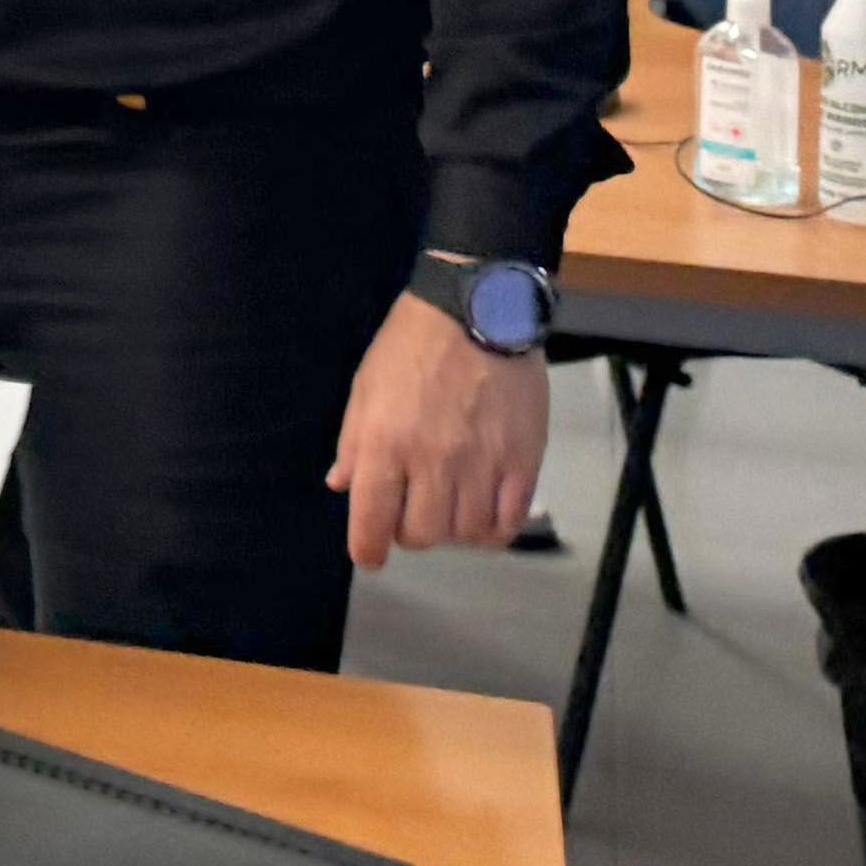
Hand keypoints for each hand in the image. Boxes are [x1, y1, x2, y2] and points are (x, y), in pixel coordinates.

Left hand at [327, 290, 548, 568]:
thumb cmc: (412, 345)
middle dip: (411, 532)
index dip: (367, 550)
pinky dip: (495, 528)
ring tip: (451, 506)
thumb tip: (341, 486)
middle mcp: (432, 461)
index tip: (370, 556)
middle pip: (422, 535)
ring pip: (466, 534)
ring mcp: (482, 463)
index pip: (371, 522)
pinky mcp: (524, 460)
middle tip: (413, 511)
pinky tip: (486, 511)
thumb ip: (353, 442)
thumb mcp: (366, 387)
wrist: (479, 309)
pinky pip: (509, 521)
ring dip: (454, 529)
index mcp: (384, 442)